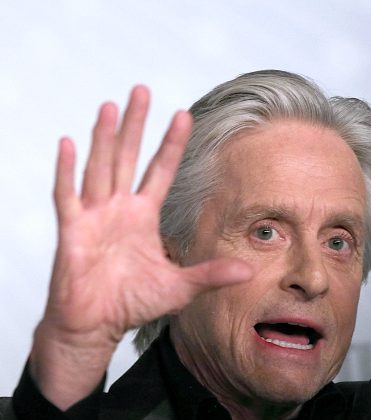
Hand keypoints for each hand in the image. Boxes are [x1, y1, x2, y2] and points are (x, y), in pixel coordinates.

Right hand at [30, 87, 252, 407]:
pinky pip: (67, 196)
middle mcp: (119, 209)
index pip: (161, 171)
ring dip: (104, 137)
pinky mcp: (72, 231)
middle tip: (142, 90)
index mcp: (143, 217)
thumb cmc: (132, 303)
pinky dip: (68, 171)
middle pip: (128, 158)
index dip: (172, 144)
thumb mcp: (179, 287)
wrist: (97, 325)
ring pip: (100, 167)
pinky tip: (70, 143)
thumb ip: (211, 275)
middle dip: (135, 125)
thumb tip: (250, 271)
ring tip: (111, 105)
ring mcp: (94, 217)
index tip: (184, 115)